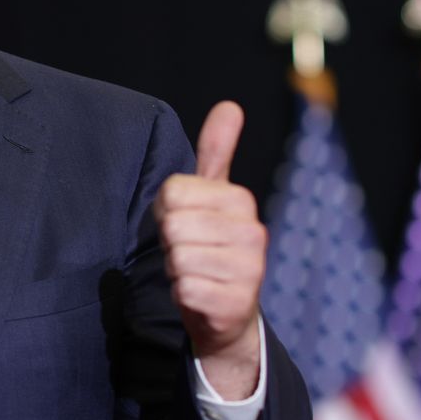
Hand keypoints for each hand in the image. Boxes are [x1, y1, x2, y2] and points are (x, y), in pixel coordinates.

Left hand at [152, 101, 265, 396]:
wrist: (228, 314)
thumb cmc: (212, 247)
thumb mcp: (214, 198)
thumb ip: (216, 152)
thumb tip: (229, 106)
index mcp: (242, 200)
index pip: (172, 193)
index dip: (166, 212)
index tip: (186, 224)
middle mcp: (254, 233)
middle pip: (173, 226)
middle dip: (171, 243)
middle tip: (190, 252)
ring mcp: (249, 271)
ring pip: (177, 257)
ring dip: (176, 270)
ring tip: (196, 273)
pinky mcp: (235, 303)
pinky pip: (184, 289)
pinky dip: (182, 295)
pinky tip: (200, 295)